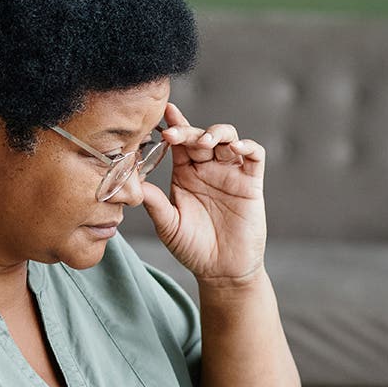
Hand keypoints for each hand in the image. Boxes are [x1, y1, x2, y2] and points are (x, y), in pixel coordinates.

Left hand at [141, 103, 266, 284]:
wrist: (221, 271)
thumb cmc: (192, 248)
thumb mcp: (168, 225)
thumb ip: (154, 203)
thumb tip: (133, 184)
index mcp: (185, 174)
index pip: (179, 143)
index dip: (173, 126)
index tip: (162, 116)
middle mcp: (207, 169)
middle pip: (200, 136)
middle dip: (188, 131)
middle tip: (174, 135)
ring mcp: (230, 173)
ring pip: (228, 138)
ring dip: (216, 133)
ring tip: (204, 142)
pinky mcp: (251, 183)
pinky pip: (254, 156)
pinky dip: (247, 146)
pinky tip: (235, 148)